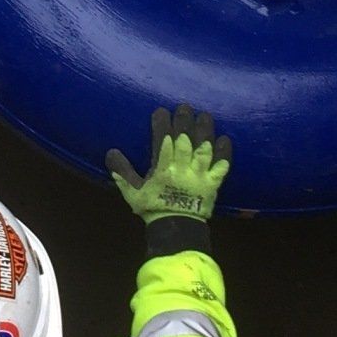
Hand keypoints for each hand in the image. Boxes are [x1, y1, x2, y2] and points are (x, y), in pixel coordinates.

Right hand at [106, 105, 231, 223]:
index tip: (161, 111)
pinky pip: (221, 166)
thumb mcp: (133, 192)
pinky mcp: (213, 183)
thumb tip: (110, 153)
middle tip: (184, 107)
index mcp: (163, 169)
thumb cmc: (154, 208)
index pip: (162, 141)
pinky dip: (224, 153)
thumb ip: (123, 173)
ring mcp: (199, 175)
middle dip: (184, 122)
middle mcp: (182, 168)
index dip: (162, 124)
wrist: (176, 229)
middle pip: (185, 140)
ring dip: (205, 131)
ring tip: (204, 116)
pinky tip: (225, 139)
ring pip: (204, 149)